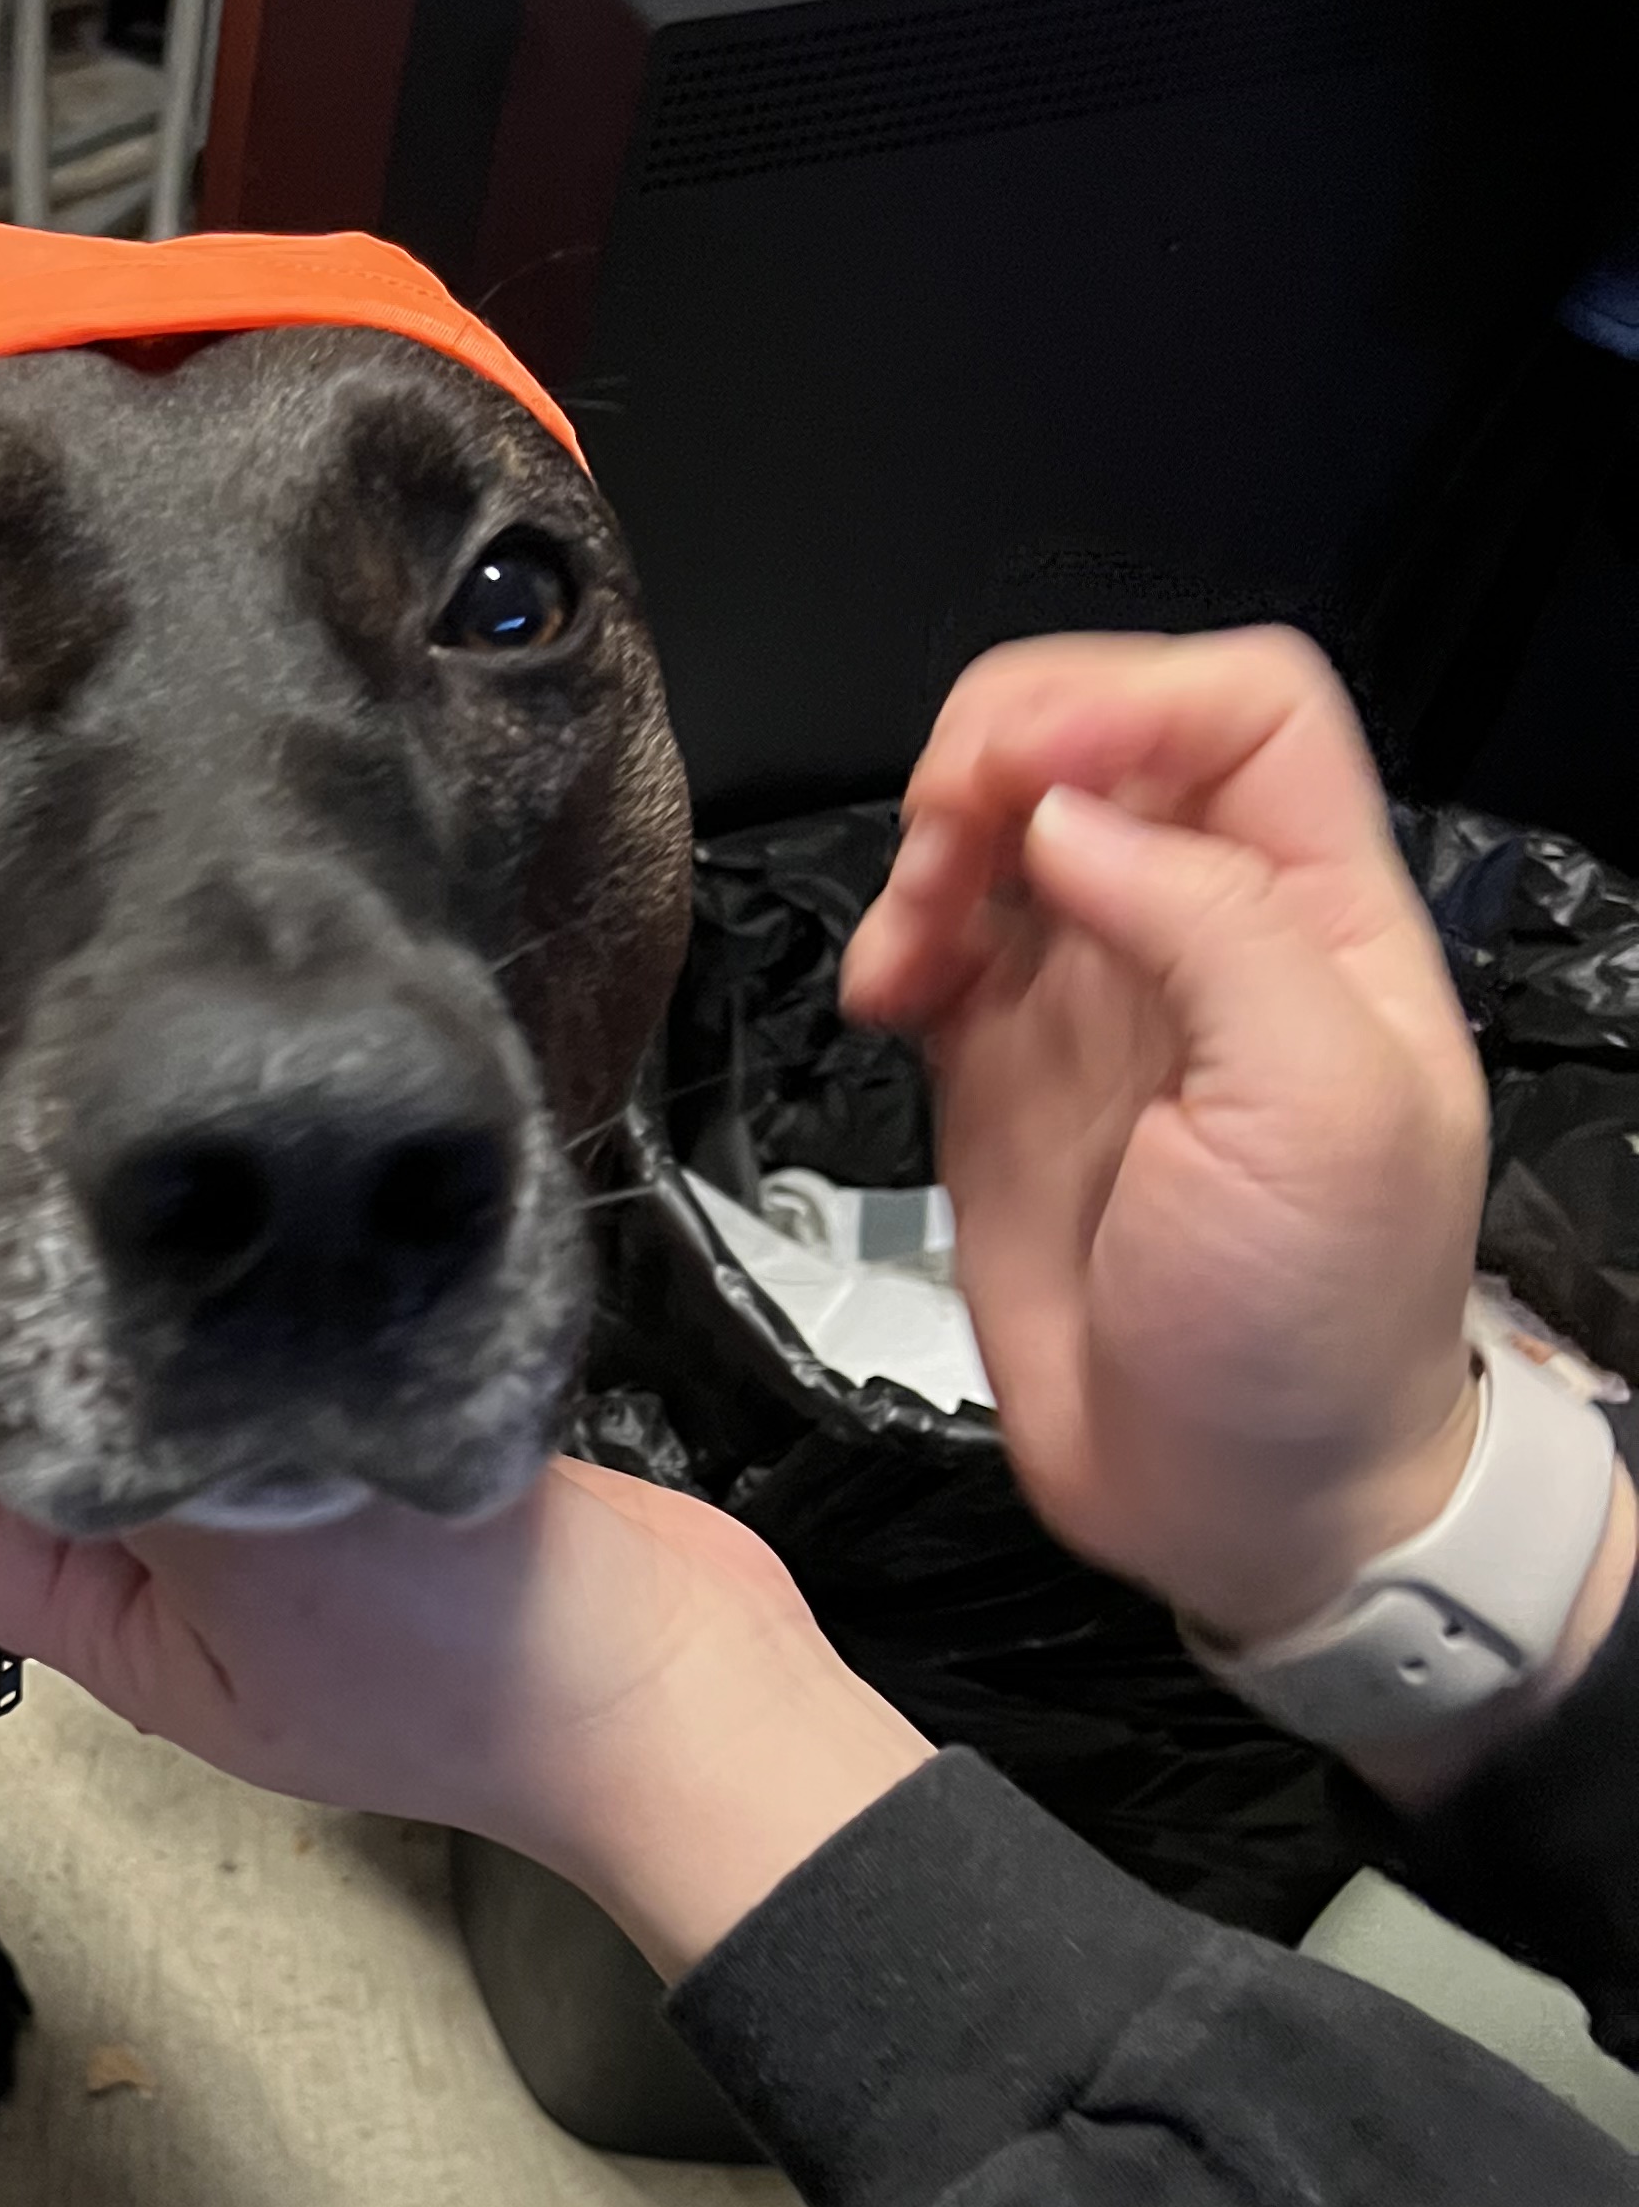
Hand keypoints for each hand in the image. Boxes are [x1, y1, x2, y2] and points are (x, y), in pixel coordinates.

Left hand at [0, 1310, 932, 1980]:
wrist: (674, 1684)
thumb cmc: (465, 1650)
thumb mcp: (260, 1543)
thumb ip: (141, 1444)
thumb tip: (32, 1340)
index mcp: (122, 1642)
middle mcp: (181, 1603)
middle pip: (36, 1472)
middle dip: (9, 1358)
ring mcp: (279, 1557)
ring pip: (157, 1430)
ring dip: (141, 1338)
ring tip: (129, 1212)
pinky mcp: (367, 1508)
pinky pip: (265, 1413)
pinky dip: (249, 1346)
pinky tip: (270, 1261)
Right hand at [845, 629, 1492, 1652]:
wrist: (1243, 1503)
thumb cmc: (1315, 1333)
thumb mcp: (1314, 1113)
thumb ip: (1209, 926)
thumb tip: (1071, 816)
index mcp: (1320, 918)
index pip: (1239, 708)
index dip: (1123, 704)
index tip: (1028, 778)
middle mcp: (1209, 935)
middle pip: (1097, 741)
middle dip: (998, 761)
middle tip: (945, 848)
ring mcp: (1098, 999)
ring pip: (998, 832)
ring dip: (925, 853)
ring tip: (903, 954)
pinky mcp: (1003, 1075)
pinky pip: (936, 946)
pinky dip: (889, 941)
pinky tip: (885, 996)